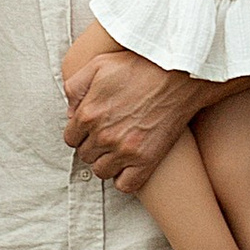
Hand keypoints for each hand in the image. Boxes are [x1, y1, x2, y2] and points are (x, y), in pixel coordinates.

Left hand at [61, 46, 200, 191]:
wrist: (179, 75)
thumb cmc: (140, 66)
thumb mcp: (98, 64)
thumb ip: (75, 87)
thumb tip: (70, 112)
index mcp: (88, 114)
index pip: (71, 138)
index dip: (82, 132)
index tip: (95, 127)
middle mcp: (103, 135)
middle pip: (85, 156)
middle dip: (94, 146)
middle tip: (110, 134)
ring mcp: (125, 150)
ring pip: (101, 171)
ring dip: (107, 162)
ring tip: (119, 148)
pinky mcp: (146, 160)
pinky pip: (125, 185)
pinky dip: (124, 178)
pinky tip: (130, 164)